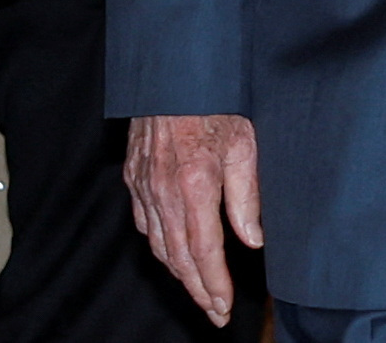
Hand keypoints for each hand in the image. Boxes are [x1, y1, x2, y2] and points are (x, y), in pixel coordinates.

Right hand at [124, 114, 261, 325]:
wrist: (173, 72)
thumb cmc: (218, 101)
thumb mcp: (246, 142)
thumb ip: (247, 195)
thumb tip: (252, 239)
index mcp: (196, 184)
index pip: (205, 251)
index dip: (215, 284)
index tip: (225, 307)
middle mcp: (164, 192)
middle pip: (179, 257)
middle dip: (198, 290)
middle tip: (215, 312)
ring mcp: (143, 187)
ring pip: (159, 245)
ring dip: (180, 273)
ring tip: (200, 290)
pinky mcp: (133, 178)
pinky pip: (145, 224)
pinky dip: (160, 245)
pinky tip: (174, 253)